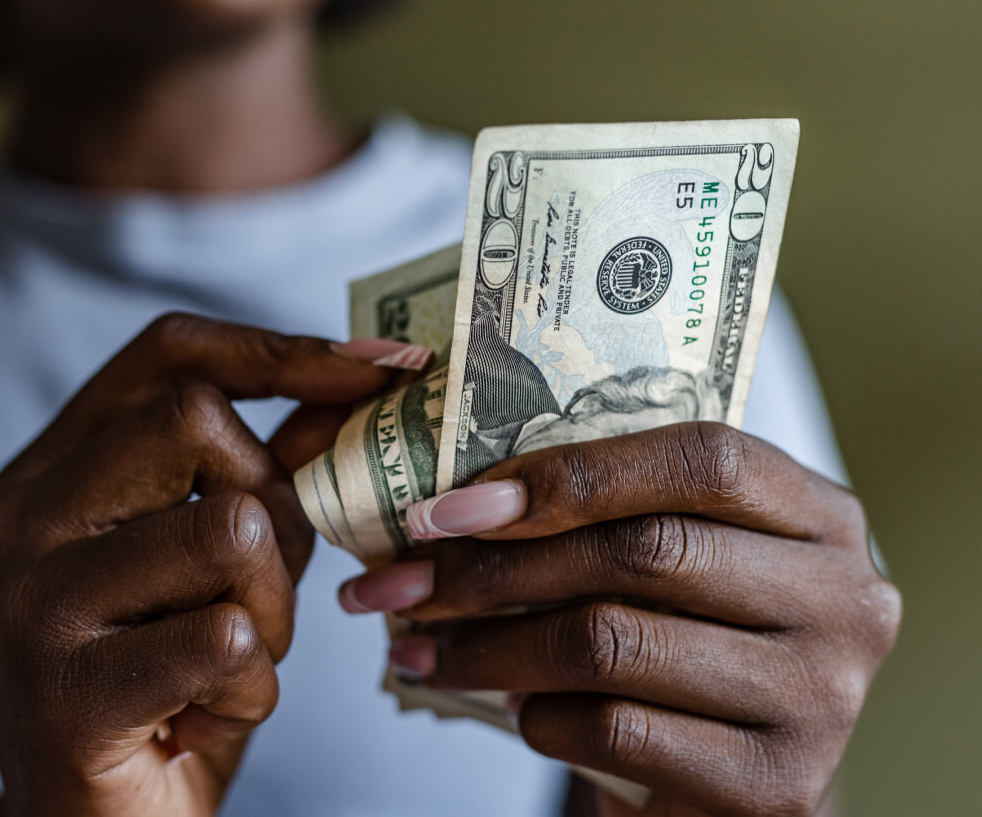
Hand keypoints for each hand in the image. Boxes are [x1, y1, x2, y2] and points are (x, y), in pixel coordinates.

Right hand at [0, 314, 404, 816]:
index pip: (165, 353)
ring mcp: (30, 603)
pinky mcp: (64, 693)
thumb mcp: (218, 563)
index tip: (383, 366)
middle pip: (197, 422)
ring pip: (228, 529)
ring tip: (235, 659)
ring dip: (273, 608)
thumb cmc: (171, 679)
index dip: (280, 349)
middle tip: (262, 588)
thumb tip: (358, 383)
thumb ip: (265, 475)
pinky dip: (255, 683)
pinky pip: (227, 638)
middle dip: (277, 508)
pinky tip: (212, 713)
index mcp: (52, 472)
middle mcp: (20, 518)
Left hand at [338, 422, 900, 816]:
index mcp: (821, 515)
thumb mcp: (676, 558)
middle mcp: (844, 599)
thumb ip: (605, 517)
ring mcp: (819, 698)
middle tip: (401, 582)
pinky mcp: (775, 786)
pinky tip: (511, 707)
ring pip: (613, 644)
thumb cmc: (691, 638)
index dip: (568, 474)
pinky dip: (538, 717)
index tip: (451, 505)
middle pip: (645, 551)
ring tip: (422, 647)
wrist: (741, 771)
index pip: (701, 460)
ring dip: (490, 647)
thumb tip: (451, 506)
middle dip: (496, 568)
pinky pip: (616, 732)